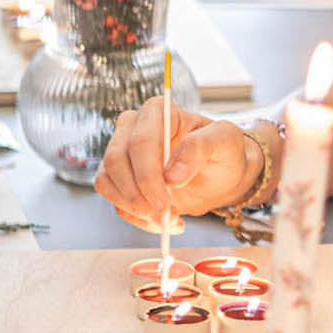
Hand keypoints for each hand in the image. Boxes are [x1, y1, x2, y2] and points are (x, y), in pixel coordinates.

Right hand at [93, 97, 259, 232]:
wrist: (221, 174)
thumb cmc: (223, 151)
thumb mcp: (224, 141)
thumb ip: (199, 148)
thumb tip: (172, 175)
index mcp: (158, 111)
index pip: (140, 141)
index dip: (148, 175)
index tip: (164, 201)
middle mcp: (133, 128)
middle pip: (116, 161)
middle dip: (139, 195)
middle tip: (164, 216)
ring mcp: (122, 152)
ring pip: (108, 181)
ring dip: (135, 209)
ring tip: (169, 220)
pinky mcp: (119, 177)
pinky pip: (113, 199)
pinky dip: (135, 216)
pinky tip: (161, 221)